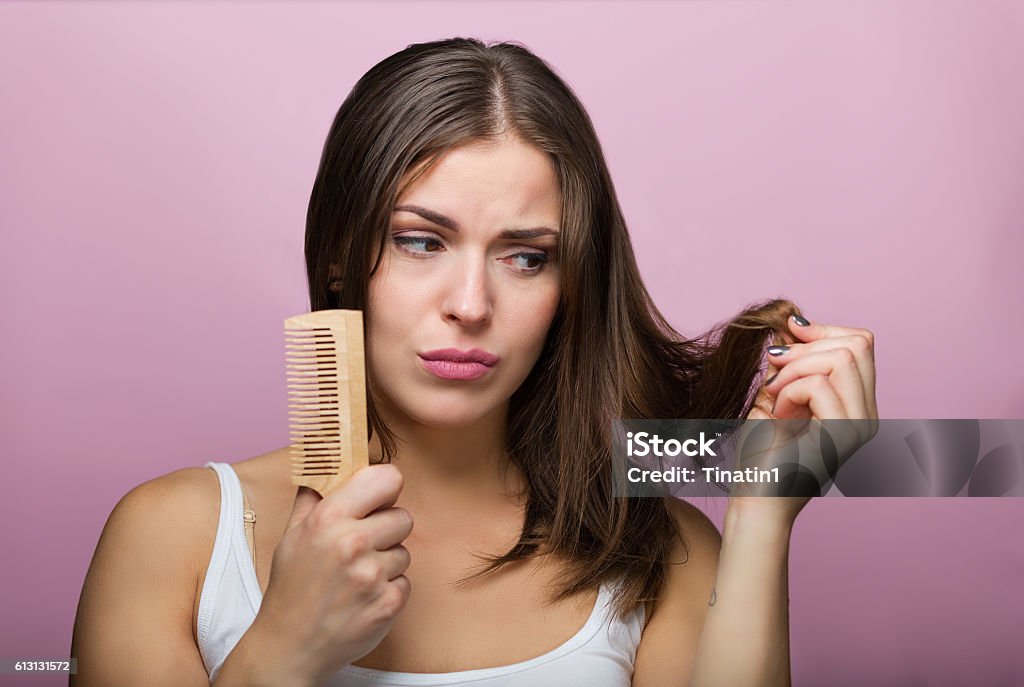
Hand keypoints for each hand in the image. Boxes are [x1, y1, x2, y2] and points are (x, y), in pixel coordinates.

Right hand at [247, 463, 413, 683]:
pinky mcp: (389, 603)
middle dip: (386, 530)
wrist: (289, 648)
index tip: (378, 498)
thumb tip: (331, 460)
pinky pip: (405, 581)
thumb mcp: (293, 534)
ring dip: (387, 562)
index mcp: (329, 518)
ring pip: (404, 551)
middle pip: (403, 516)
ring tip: (356, 577)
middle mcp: (352, 543)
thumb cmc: (291, 588)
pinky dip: (389, 589)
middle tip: (361, 547)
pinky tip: (363, 598)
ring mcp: (372, 575)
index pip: (387, 478)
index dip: (385, 488)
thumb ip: (315, 495)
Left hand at [730, 314, 878, 524]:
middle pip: (857, 344)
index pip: (861, 343)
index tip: (787, 334)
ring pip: (841, 359)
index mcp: (857, 404)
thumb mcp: (777, 394)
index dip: (823, 330)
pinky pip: (820, 385)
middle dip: (807, 346)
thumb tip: (794, 322)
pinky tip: (776, 413)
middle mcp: (868, 414)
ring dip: (796, 369)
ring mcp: (861, 426)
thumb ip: (791, 362)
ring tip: (774, 396)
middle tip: (774, 371)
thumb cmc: (762, 454)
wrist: (756, 500)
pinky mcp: (842, 436)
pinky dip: (789, 390)